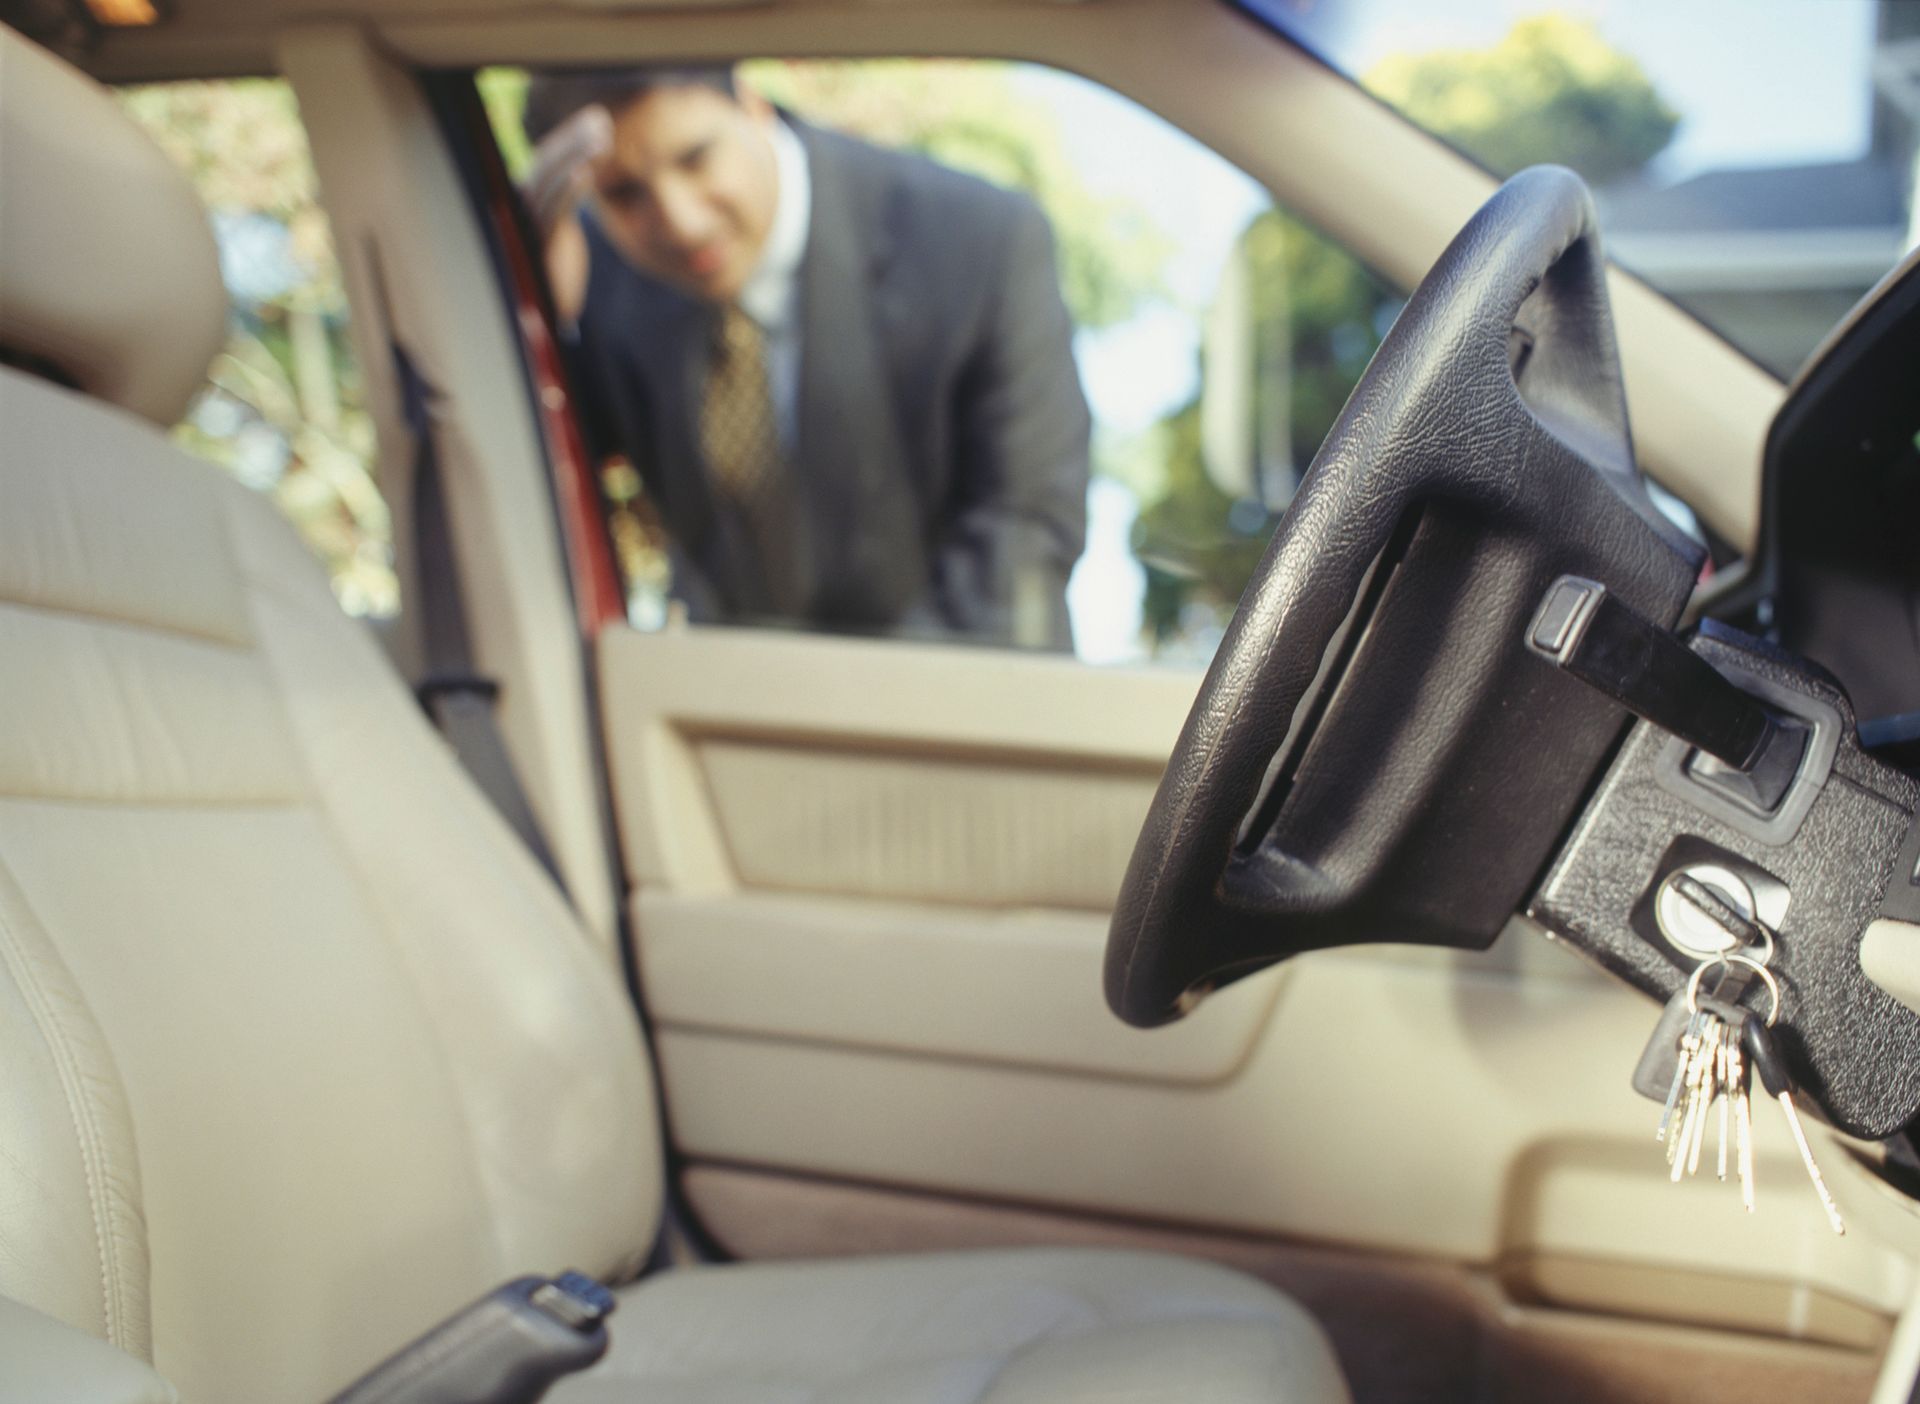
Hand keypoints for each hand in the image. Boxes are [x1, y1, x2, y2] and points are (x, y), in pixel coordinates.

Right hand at [520, 105, 612, 324]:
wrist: (543, 317)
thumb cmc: (553, 273)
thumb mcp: (558, 231)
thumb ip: (560, 201)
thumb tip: (576, 169)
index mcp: (524, 200)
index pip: (547, 160)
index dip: (570, 139)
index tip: (597, 122)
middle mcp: (518, 206)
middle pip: (546, 162)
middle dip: (574, 138)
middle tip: (601, 119)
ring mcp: (526, 224)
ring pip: (550, 181)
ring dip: (577, 156)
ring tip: (603, 139)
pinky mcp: (537, 244)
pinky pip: (553, 211)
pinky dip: (568, 190)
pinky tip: (586, 173)